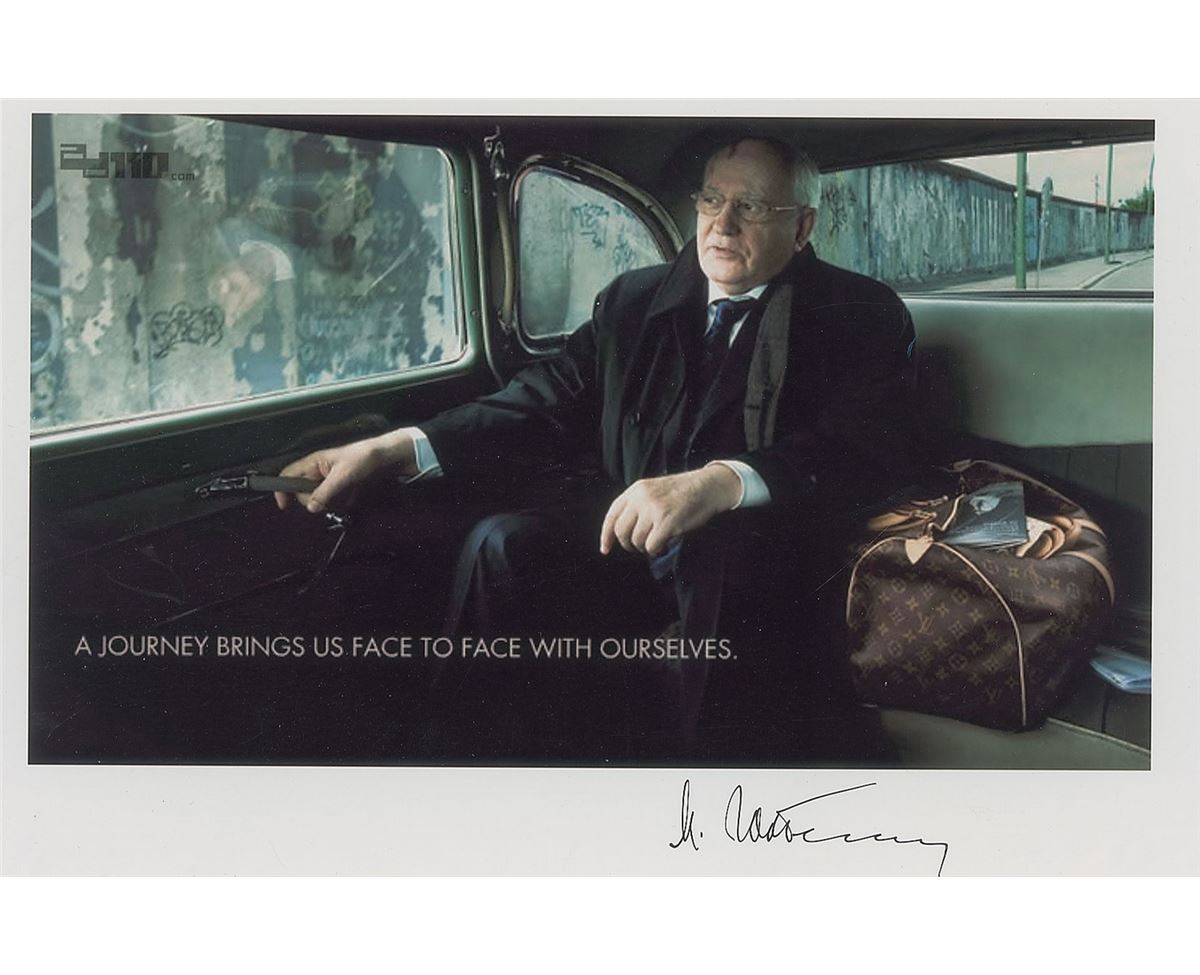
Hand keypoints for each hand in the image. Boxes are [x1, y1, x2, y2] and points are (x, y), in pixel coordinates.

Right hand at [273, 429, 417, 513]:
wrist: (385, 457)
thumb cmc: (362, 459)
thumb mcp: (342, 475)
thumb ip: (324, 492)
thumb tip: (310, 508)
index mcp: (313, 462)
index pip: (287, 474)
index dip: (282, 489)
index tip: (284, 506)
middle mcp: (317, 470)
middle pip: (303, 491)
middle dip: (313, 499)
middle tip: (330, 498)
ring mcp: (329, 479)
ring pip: (319, 498)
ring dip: (330, 502)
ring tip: (346, 494)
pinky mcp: (340, 486)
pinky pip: (334, 499)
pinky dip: (341, 501)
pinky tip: (352, 496)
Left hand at [599, 465, 741, 556]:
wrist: (707, 487)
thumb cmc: (682, 493)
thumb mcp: (653, 491)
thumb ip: (637, 506)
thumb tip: (623, 534)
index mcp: (635, 490)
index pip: (612, 515)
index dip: (606, 535)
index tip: (605, 549)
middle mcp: (640, 498)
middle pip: (621, 532)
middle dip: (629, 545)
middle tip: (640, 547)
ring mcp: (653, 509)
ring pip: (637, 541)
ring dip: (646, 547)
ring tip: (658, 542)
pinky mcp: (666, 522)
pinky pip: (651, 546)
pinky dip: (657, 550)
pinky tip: (665, 545)